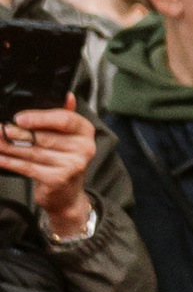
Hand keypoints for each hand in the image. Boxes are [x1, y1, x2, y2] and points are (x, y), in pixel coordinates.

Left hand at [1, 100, 96, 230]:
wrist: (67, 196)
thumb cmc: (64, 160)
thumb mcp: (69, 137)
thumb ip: (66, 116)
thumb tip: (67, 95)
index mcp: (85, 132)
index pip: (64, 119)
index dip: (39, 118)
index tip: (19, 118)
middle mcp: (84, 148)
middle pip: (44, 136)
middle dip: (18, 132)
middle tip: (1, 128)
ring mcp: (72, 165)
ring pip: (33, 152)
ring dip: (10, 146)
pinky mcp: (57, 180)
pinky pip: (28, 167)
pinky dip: (11, 162)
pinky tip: (0, 157)